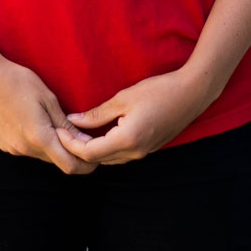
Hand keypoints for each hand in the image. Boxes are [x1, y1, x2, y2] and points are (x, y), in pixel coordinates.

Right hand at [0, 57, 98, 173]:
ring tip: (58, 125)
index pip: (69, 165)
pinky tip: (37, 123)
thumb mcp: (48, 99)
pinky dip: (38, 143)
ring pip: (42, 155)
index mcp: (38, 136)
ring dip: (54, 147)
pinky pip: (28, 150)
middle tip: (82, 138)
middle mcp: (24, 148)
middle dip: (71, 154)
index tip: (96, 157)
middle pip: (56, 161)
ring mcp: (12, 148)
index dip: (86, 165)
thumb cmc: (20, 81)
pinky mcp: (4, 145)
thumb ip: (66, 125)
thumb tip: (84, 141)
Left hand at [56, 69, 217, 165]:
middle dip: (78, 148)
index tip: (58, 130)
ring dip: (92, 150)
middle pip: (98, 160)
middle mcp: (135, 152)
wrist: (192, 93)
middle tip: (64, 132)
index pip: (89, 152)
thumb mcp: (123, 98)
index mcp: (127, 140)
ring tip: (78, 132)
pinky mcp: (149, 149)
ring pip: (109, 159)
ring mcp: (143, 153)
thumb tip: (73, 120)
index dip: (70, 144)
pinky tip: (100, 132)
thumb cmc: (158, 91)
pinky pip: (121, 155)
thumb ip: (97, 114)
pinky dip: (106, 147)